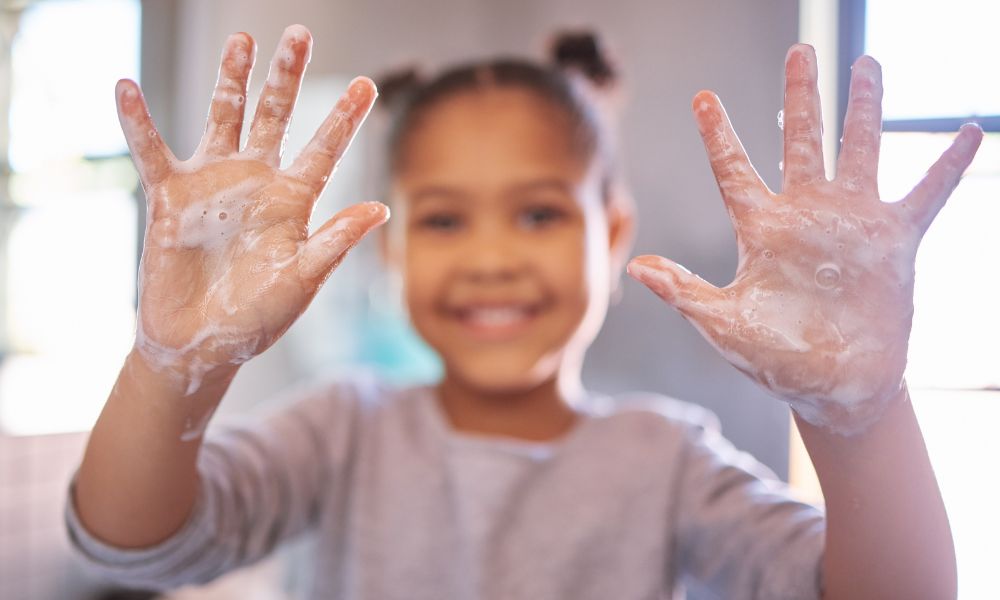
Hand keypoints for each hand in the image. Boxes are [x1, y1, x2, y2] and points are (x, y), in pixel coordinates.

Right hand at [118, 25, 387, 393]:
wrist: (200, 343)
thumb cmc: (257, 318)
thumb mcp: (301, 281)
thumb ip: (334, 243)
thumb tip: (380, 209)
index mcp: (294, 201)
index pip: (324, 150)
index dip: (344, 118)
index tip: (367, 83)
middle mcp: (256, 182)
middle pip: (274, 116)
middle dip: (286, 76)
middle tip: (299, 33)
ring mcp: (213, 184)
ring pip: (223, 117)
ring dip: (230, 79)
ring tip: (242, 39)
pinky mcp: (170, 197)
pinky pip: (151, 151)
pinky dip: (138, 122)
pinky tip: (126, 88)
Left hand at [628, 44, 981, 434]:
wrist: (834, 387)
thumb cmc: (774, 359)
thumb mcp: (723, 324)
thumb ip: (684, 291)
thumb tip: (635, 265)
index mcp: (762, 231)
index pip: (735, 171)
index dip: (719, 135)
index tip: (703, 97)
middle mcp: (806, 216)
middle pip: (801, 142)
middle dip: (801, 97)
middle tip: (800, 51)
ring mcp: (852, 224)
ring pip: (860, 151)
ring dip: (864, 109)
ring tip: (868, 63)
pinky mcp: (894, 242)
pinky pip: (926, 195)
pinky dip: (948, 166)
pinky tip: (970, 131)